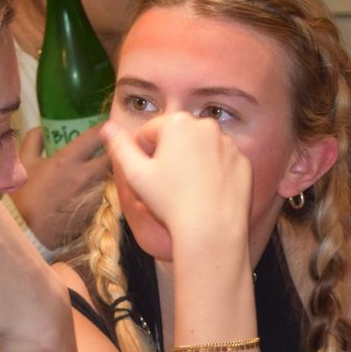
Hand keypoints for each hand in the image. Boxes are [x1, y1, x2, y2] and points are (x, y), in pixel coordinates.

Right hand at [9, 125, 107, 248]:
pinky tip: (93, 187)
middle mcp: (85, 176)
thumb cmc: (24, 196)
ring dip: (108, 169)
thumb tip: (42, 128)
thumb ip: (34, 140)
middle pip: (112, 156)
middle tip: (109, 146)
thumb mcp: (23, 163)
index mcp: (67, 161)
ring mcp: (93, 194)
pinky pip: (106, 192)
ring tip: (102, 165)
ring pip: (111, 175)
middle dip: (113, 149)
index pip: (96, 136)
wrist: (28, 232)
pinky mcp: (97, 209)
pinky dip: (103, 186)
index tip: (106, 123)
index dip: (104, 127)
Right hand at [101, 114, 251, 258]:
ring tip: (188, 191)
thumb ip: (119, 147)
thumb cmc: (169, 201)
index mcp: (177, 122)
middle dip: (169, 155)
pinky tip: (207, 194)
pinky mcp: (243, 162)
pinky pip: (222, 163)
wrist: (211, 229)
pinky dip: (214, 174)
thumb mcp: (135, 174)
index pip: (150, 132)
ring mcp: (229, 144)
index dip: (144, 155)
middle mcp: (207, 125)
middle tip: (168, 184)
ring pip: (201, 149)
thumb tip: (107, 127)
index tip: (149, 176)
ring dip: (192, 162)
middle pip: (178, 137)